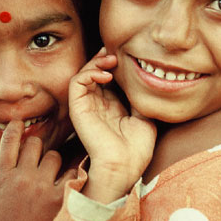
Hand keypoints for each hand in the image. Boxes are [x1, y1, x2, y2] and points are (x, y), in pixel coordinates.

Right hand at [0, 120, 75, 220]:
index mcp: (3, 177)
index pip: (10, 140)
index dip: (14, 128)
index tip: (18, 124)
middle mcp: (24, 178)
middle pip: (35, 143)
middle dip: (34, 147)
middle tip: (35, 156)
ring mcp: (44, 188)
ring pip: (54, 156)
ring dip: (51, 161)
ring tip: (49, 172)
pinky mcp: (60, 199)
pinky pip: (72, 174)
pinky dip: (70, 174)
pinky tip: (66, 180)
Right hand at [69, 48, 155, 203]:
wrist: (125, 165)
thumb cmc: (136, 147)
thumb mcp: (144, 116)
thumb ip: (138, 97)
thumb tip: (142, 77)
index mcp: (111, 106)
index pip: (108, 78)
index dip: (113, 65)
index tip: (125, 57)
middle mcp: (96, 105)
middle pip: (94, 73)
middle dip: (103, 60)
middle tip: (115, 55)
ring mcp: (86, 106)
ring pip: (83, 74)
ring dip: (95, 63)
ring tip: (110, 61)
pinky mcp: (78, 108)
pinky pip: (76, 83)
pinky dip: (88, 73)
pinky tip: (105, 75)